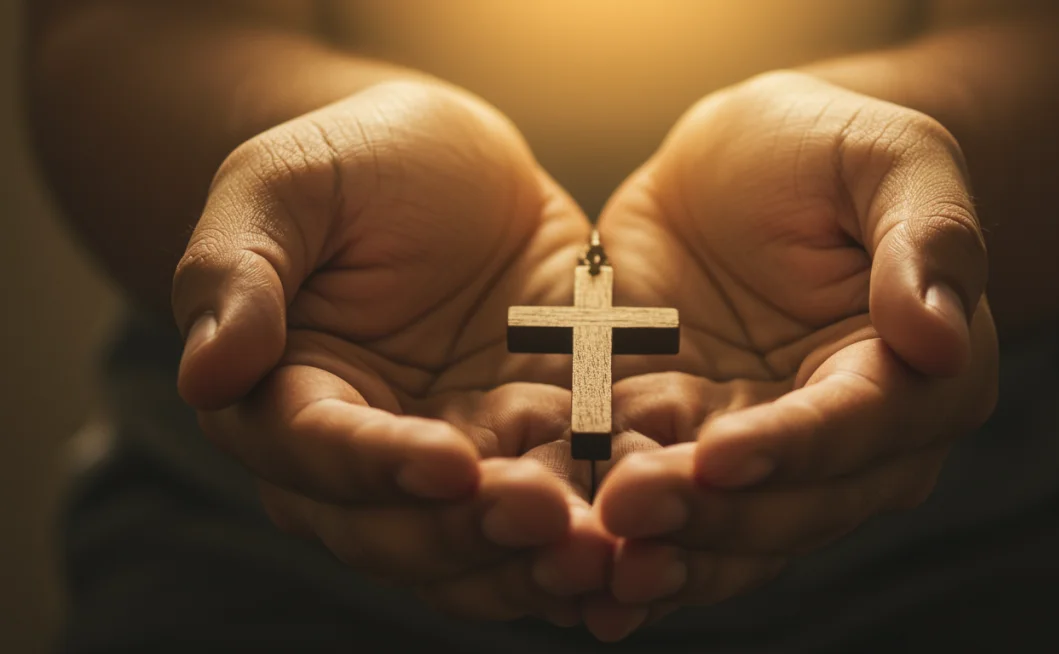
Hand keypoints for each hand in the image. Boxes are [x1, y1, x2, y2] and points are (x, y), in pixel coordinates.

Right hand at [171, 80, 610, 625]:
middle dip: (469, 535)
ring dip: (537, 563)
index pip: (317, 453)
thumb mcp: (284, 185)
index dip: (376, 468)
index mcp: (287, 396)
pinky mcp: (534, 445)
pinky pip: (562, 508)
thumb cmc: (357, 161)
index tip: (445, 465)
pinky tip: (643, 552)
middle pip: (399, 530)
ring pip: (480, 547)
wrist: (457, 162)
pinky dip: (597, 537)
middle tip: (543, 519)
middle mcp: (365, 453)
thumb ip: (236, 271)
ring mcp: (455, 458)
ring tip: (604, 556)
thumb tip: (204, 373)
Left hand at [590, 71, 998, 633]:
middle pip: (790, 502)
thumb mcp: (890, 157)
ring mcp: (762, 453)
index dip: (795, 446)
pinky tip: (572, 563)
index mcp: (918, 375)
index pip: (861, 426)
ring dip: (662, 551)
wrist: (734, 162)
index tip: (724, 455)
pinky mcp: (686, 445)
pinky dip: (618, 538)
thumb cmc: (824, 146)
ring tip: (594, 557)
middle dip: (712, 516)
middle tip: (630, 511)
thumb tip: (942, 341)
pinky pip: (658, 502)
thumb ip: (930, 239)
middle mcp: (851, 441)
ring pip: (724, 527)